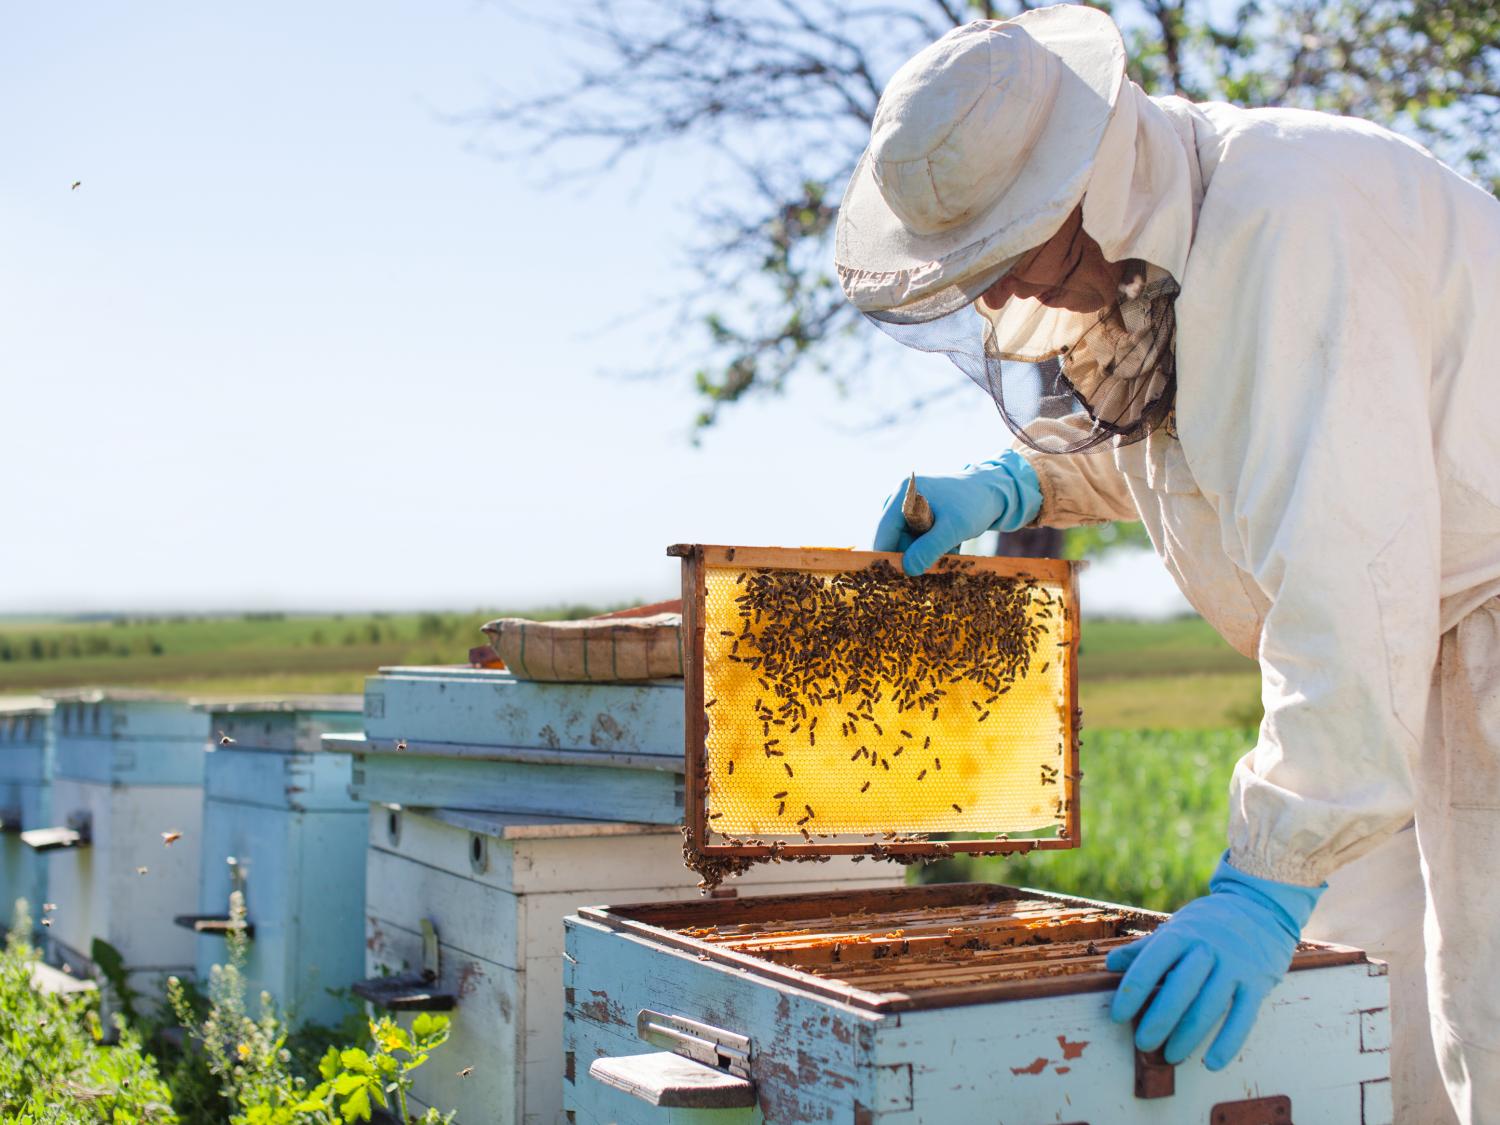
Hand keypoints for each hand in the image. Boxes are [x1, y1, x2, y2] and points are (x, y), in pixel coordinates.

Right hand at [872, 451, 1041, 576]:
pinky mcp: (917, 516)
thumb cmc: (974, 505)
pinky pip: (916, 540)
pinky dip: (930, 549)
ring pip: (906, 542)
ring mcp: (908, 507)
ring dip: (925, 554)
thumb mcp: (953, 529)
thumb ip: (929, 548)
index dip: (887, 558)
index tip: (896, 580)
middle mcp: (900, 499)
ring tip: (949, 551)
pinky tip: (949, 546)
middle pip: (893, 539)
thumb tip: (907, 570)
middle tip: (932, 568)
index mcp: (903, 495)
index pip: (883, 533)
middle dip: (911, 557)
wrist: (995, 491)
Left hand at [1106, 853, 1323, 1069]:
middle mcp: (1209, 948)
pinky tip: (1212, 1063)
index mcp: (1182, 933)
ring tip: (1171, 1057)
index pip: (1152, 962)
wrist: (1261, 907)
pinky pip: (1243, 1018)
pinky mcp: (1258, 983)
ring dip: (1188, 1036)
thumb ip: (1146, 949)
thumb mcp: (1177, 927)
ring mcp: (1235, 965)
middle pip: (1180, 988)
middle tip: (1142, 1044)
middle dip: (1158, 1019)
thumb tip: (1111, 964)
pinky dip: (1227, 1043)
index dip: (1133, 991)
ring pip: (1209, 1006)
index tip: (1117, 1016)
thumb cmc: (1209, 923)